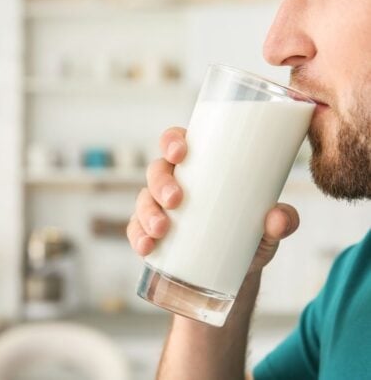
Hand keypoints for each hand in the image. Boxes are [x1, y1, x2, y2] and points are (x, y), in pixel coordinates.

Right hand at [126, 126, 299, 274]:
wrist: (234, 276)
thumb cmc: (248, 237)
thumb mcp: (267, 230)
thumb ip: (282, 221)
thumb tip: (278, 218)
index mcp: (199, 169)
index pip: (177, 143)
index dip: (172, 140)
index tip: (180, 152)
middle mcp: (174, 184)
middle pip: (157, 170)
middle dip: (161, 182)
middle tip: (177, 200)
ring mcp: (159, 209)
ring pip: (143, 200)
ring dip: (147, 212)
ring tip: (161, 230)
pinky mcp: (151, 235)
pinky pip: (135, 230)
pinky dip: (138, 238)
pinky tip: (146, 248)